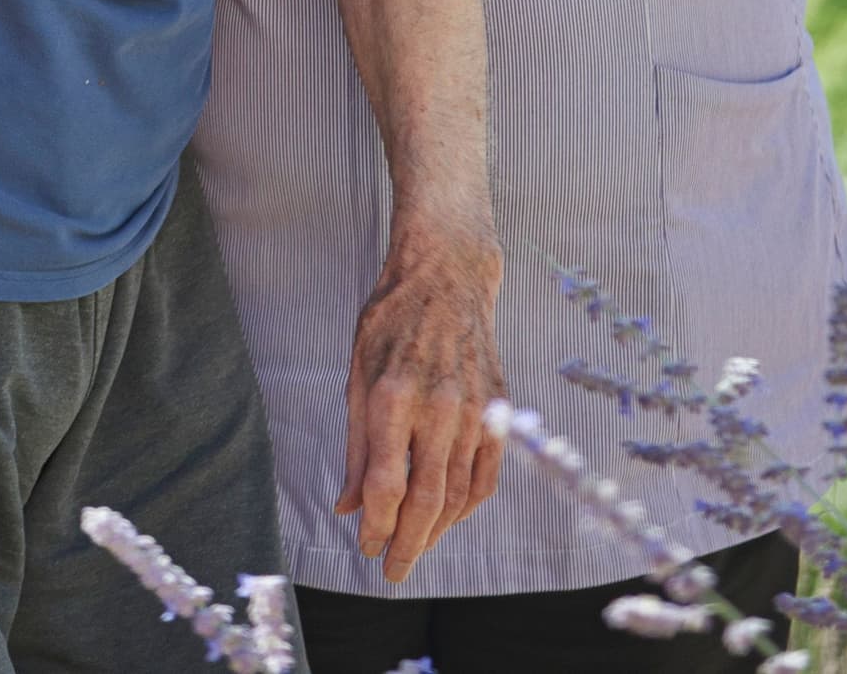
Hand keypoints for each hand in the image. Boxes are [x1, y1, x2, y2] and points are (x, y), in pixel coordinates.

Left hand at [336, 226, 506, 582]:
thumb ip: (356, 447)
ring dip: (436, 532)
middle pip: (426, 498)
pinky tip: (447, 520)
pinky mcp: (498, 410)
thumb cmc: (391, 323)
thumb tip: (348, 507)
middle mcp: (438, 407)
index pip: (386, 482)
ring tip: (414, 549)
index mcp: (393, 396)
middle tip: (391, 570)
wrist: (448, 277)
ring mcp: (474, 410)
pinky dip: (467, 507)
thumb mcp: (357, 375)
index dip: (375, 524)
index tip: (365, 545)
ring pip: (459, 493)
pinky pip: (485, 474)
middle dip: (407, 543)